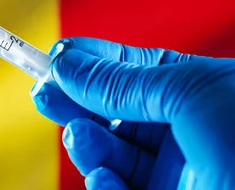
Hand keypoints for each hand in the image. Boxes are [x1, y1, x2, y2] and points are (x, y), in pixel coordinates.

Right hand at [31, 37, 234, 189]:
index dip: (87, 61)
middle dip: (74, 101)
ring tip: (80, 136)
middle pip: (107, 111)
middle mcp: (178, 128)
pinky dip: (104, 185)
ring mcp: (172, 172)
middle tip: (44, 92)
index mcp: (190, 88)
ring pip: (107, 154)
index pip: (125, 68)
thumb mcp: (190, 92)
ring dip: (85, 144)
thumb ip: (121, 81)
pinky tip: (105, 177)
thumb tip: (64, 60)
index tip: (51, 57)